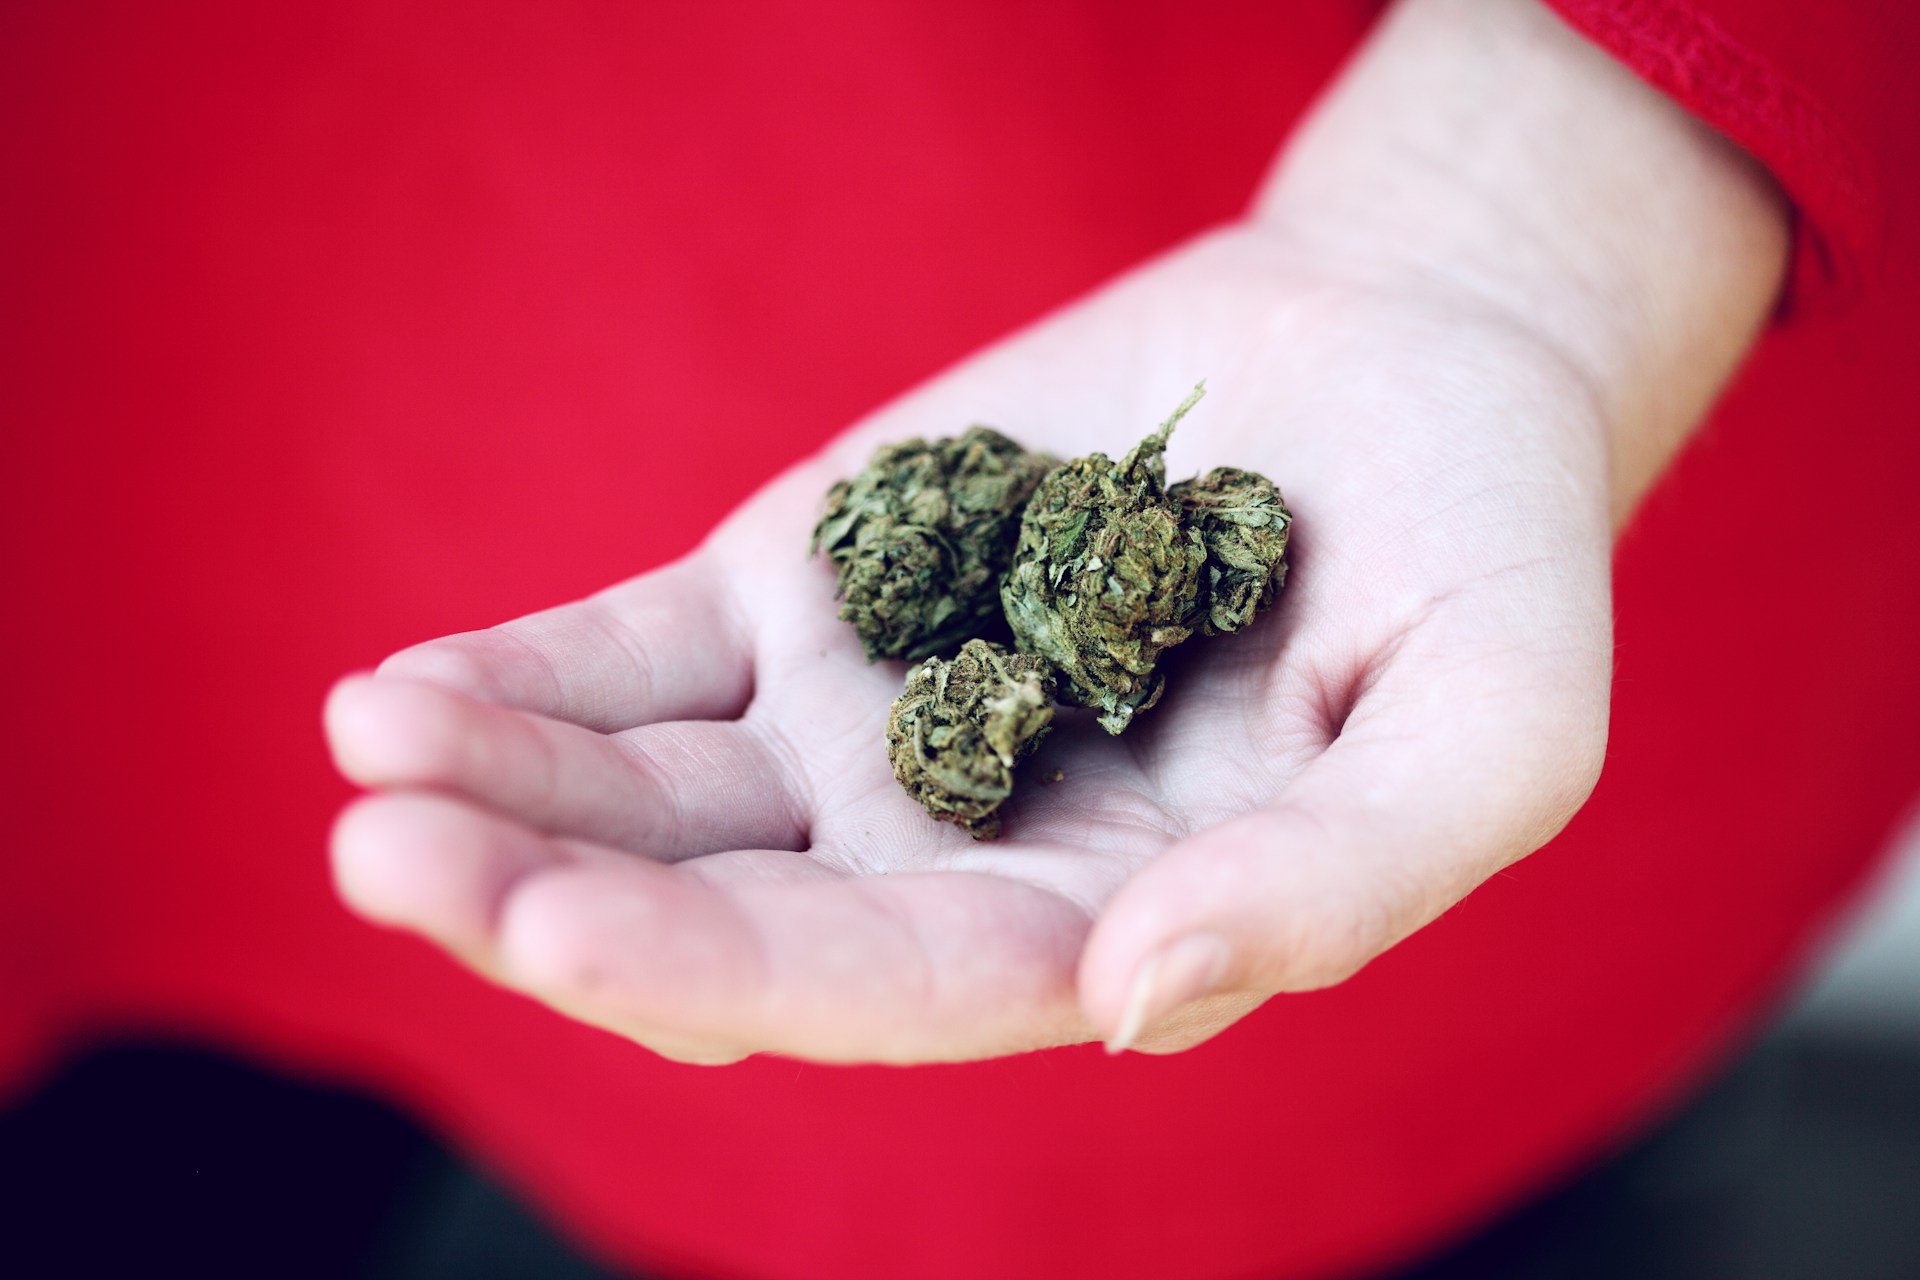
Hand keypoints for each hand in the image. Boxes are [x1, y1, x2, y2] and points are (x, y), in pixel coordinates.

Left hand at [323, 0, 1784, 1063]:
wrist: (1412, 362)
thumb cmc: (1486, 558)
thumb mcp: (1491, 725)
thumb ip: (1345, 881)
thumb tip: (1132, 1004)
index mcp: (1099, 924)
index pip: (895, 989)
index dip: (725, 975)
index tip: (556, 929)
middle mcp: (952, 849)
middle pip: (729, 918)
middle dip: (556, 905)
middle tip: (393, 865)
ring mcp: (864, 721)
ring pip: (655, 800)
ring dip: (504, 795)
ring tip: (371, 764)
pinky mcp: (810, 588)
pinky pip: (639, 659)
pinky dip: (529, 680)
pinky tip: (399, 698)